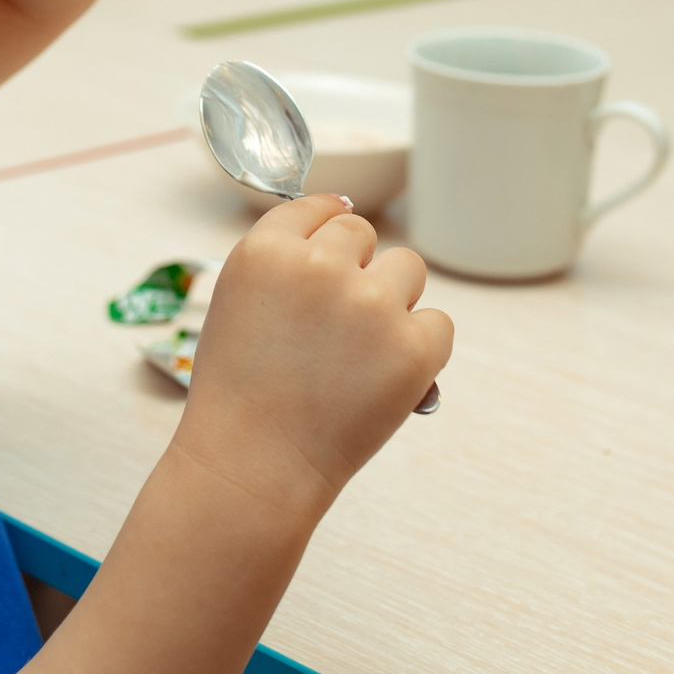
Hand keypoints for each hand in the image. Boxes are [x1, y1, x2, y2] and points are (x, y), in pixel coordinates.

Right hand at [173, 195, 450, 517]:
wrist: (254, 466)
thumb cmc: (240, 393)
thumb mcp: (235, 301)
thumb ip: (283, 254)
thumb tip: (342, 210)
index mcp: (268, 251)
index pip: (318, 207)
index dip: (324, 235)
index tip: (325, 263)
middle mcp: (321, 267)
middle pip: (362, 233)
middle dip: (354, 268)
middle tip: (333, 324)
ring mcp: (371, 306)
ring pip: (407, 268)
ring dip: (391, 300)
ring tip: (358, 350)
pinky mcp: (413, 348)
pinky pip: (438, 323)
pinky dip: (420, 347)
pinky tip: (384, 375)